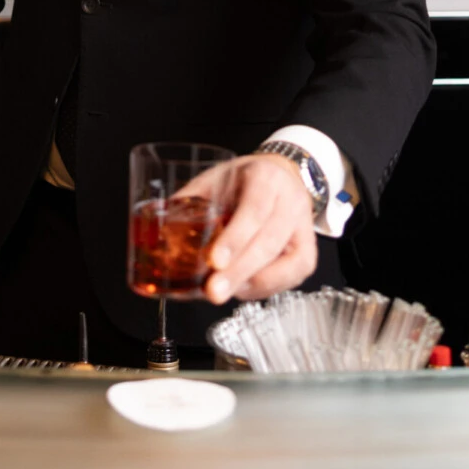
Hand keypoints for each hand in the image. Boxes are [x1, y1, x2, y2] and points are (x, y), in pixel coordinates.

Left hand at [198, 153, 317, 304]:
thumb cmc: (247, 179)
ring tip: (223, 292)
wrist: (281, 176)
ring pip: (285, 263)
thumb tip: (161, 225)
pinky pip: (292, 276)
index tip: (214, 260)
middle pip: (268, 242)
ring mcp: (302, 228)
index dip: (235, 238)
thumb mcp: (218, 177)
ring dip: (251, 284)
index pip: (254, 210)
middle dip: (239, 271)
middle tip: (212, 291)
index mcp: (265, 178)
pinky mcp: (307, 251)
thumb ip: (193, 199)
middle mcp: (290, 202)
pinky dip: (266, 288)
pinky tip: (243, 289)